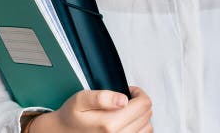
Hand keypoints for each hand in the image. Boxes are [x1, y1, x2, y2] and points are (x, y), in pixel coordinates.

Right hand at [29, 86, 152, 132]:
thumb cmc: (71, 117)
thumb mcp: (81, 99)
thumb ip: (102, 97)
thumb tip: (122, 99)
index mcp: (110, 125)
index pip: (143, 105)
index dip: (138, 93)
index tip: (130, 91)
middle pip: (147, 115)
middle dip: (140, 103)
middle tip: (126, 100)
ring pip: (148, 128)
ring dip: (141, 117)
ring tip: (127, 111)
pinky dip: (140, 128)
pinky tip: (128, 123)